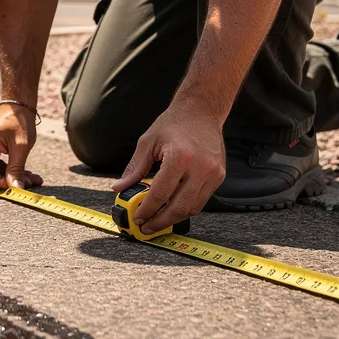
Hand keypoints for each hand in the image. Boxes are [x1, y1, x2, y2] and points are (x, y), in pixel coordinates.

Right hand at [0, 104, 43, 188]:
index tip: (19, 186)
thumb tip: (16, 189)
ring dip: (7, 177)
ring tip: (30, 177)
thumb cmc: (20, 121)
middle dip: (5, 182)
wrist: (18, 104)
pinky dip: (6, 170)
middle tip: (26, 182)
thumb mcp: (21, 147)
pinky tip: (23, 171)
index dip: (1, 183)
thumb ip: (16, 169)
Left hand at [111, 102, 225, 233]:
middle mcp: (200, 167)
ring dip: (173, 218)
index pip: (161, 193)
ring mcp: (213, 173)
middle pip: (179, 207)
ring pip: (192, 208)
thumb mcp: (148, 142)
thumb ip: (134, 168)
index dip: (147, 209)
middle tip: (146, 227)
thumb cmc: (174, 123)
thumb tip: (120, 188)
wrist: (201, 111)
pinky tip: (172, 208)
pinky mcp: (219, 176)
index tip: (137, 217)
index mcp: (180, 157)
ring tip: (157, 221)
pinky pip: (201, 200)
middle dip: (160, 221)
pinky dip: (186, 208)